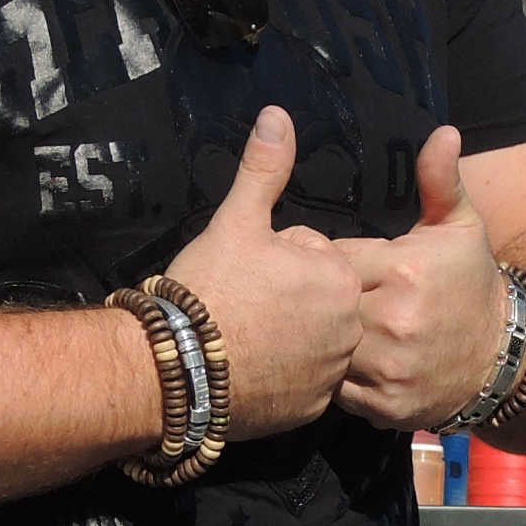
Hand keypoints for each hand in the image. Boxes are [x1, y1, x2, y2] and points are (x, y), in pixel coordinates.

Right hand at [163, 108, 364, 440]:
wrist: (176, 366)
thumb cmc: (209, 288)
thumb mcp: (237, 221)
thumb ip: (264, 169)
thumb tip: (277, 115)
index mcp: (340, 280)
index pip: (314, 257)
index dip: (276, 260)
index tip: (247, 274)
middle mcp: (349, 331)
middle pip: (317, 301)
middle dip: (287, 299)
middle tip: (243, 304)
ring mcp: (332, 375)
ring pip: (311, 342)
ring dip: (286, 337)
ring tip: (243, 335)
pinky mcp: (311, 410)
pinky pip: (302, 383)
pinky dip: (282, 377)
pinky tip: (248, 368)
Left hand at [338, 127, 510, 431]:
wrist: (503, 356)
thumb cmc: (472, 283)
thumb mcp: (461, 226)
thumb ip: (440, 180)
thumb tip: (443, 131)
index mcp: (404, 270)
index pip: (331, 258)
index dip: (327, 260)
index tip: (335, 262)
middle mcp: (394, 321)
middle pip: (323, 305)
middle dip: (320, 300)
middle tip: (324, 298)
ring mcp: (389, 368)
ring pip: (326, 349)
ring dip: (325, 341)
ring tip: (331, 330)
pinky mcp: (384, 405)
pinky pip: (338, 389)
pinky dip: (339, 378)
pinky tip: (350, 362)